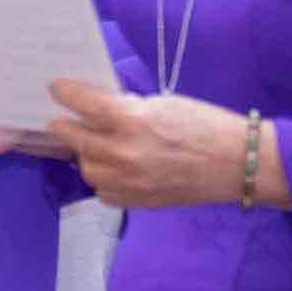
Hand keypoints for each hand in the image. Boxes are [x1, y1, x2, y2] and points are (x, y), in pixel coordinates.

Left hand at [45, 75, 255, 210]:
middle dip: (65, 127)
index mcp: (130, 120)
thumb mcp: (164, 104)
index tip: (56, 88)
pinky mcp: (137, 201)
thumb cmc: (205, 126)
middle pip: (75, 140)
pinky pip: (104, 192)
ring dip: (87, 156)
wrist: (235, 163)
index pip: (83, 104)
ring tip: (95, 146)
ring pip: (87, 169)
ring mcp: (128, 181)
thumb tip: (99, 107)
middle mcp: (123, 153)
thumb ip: (127, 107)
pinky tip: (115, 170)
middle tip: (60, 122)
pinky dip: (105, 180)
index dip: (65, 93)